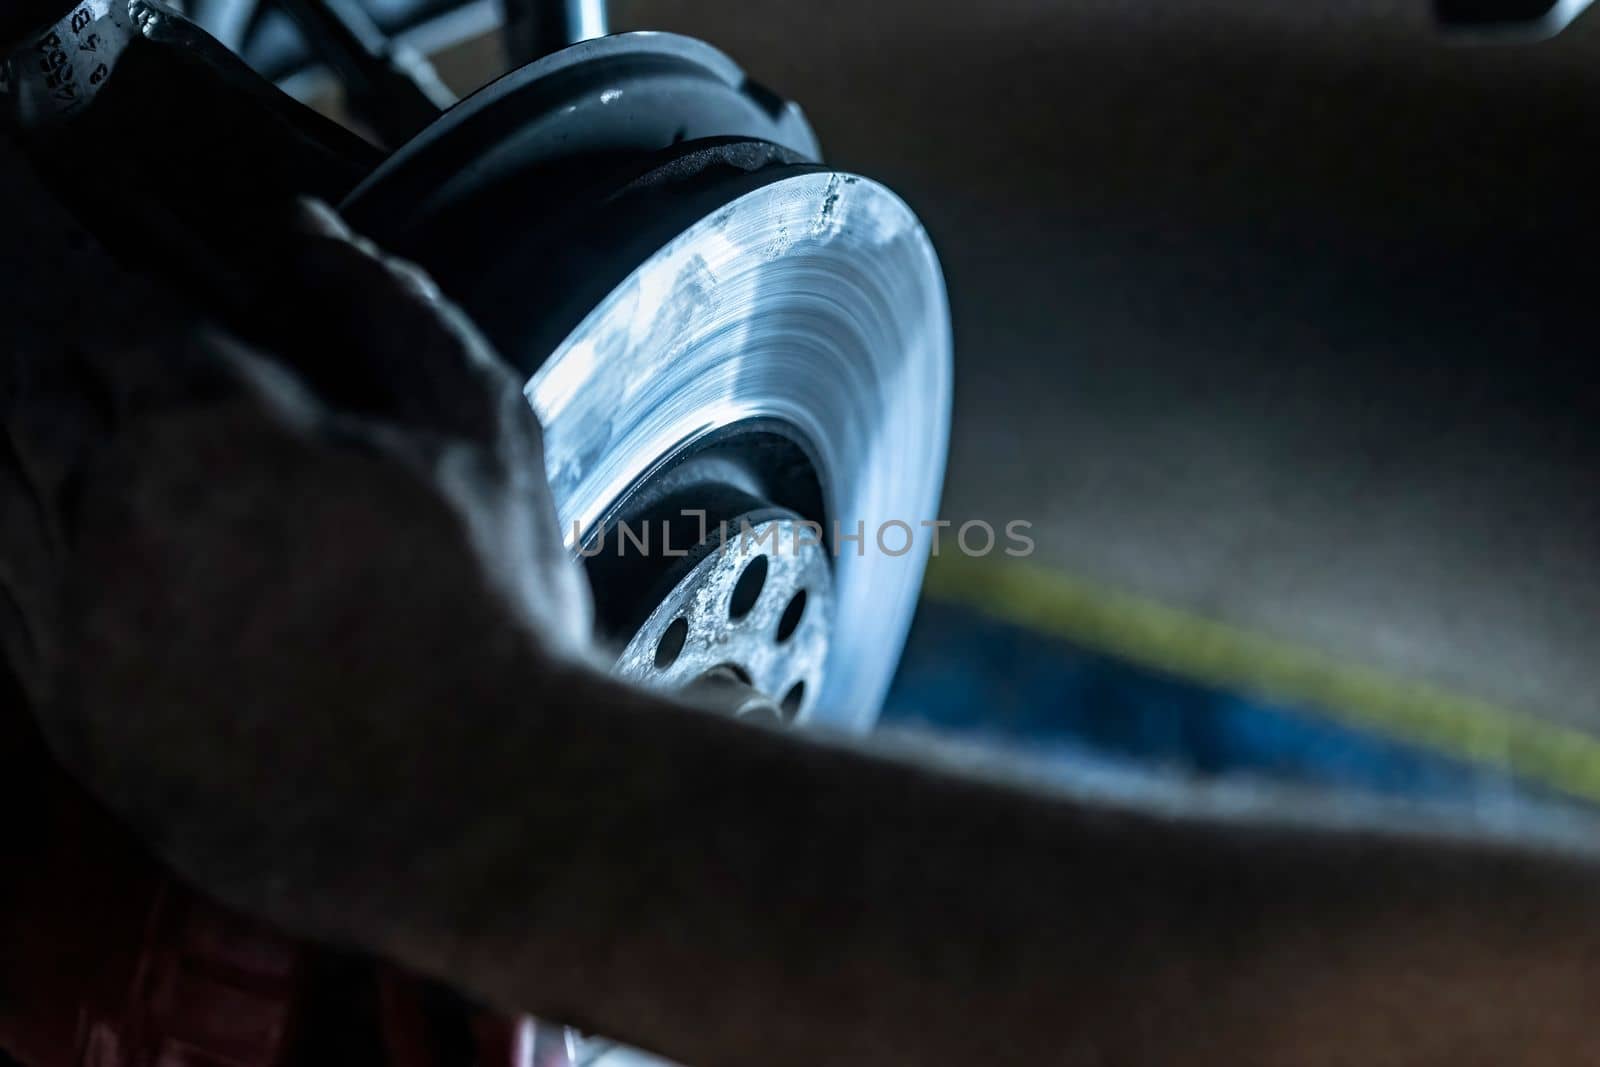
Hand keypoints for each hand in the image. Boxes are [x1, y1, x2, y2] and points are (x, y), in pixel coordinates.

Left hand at [21, 198, 595, 946]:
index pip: (129, 339)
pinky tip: (104, 588)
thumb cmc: (491, 613)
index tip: (212, 369)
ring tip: (126, 498)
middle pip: (41, 411)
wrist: (481, 806)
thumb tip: (311, 236)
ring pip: (2, 511)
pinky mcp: (77, 729)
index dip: (173, 344)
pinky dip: (38, 582)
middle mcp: (106, 520)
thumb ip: (389, 312)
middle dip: (97, 399)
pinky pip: (7, 624)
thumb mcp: (480, 431)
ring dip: (51, 481)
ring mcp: (78, 632)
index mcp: (202, 429)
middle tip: (168, 428)